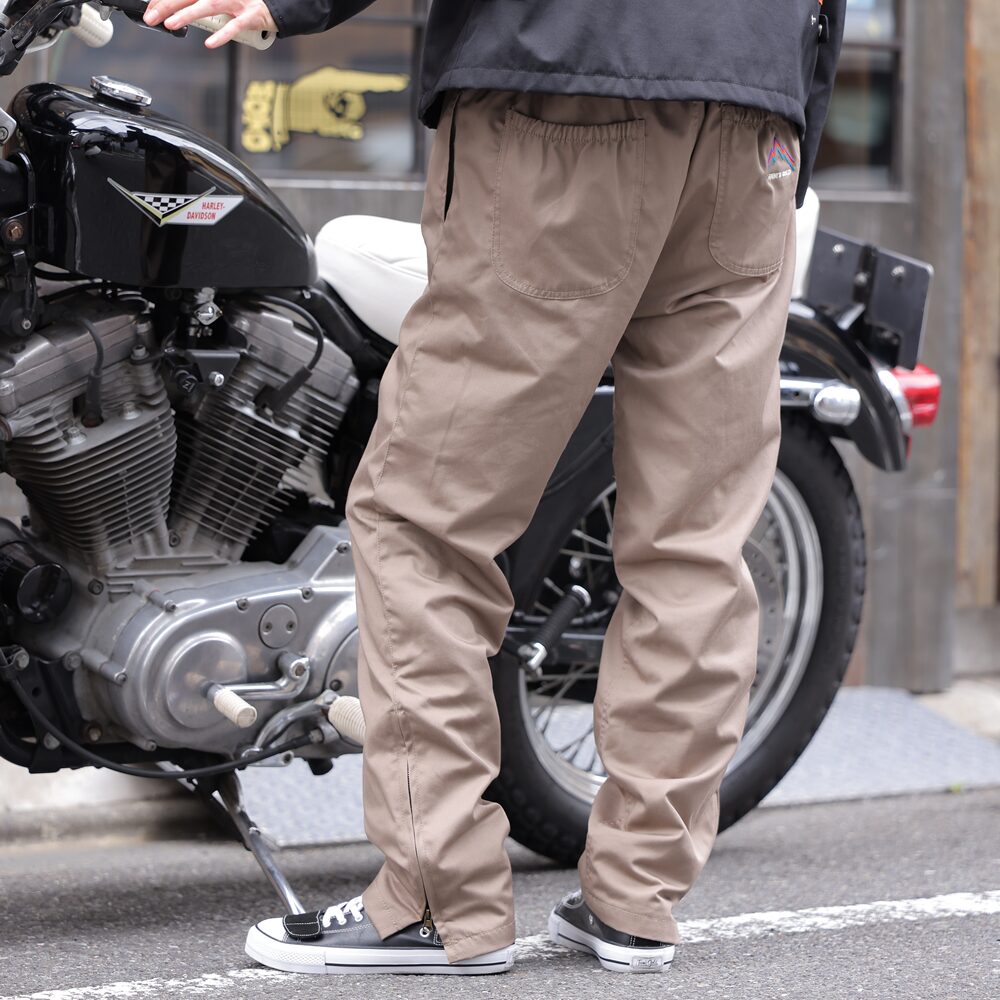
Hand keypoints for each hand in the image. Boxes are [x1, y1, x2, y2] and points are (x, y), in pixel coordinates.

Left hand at [143, 0, 277, 47]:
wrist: (277, 5)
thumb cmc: (247, 5)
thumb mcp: (222, 2)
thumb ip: (202, 5)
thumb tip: (180, 12)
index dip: (164, 0)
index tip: (151, 10)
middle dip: (167, 6)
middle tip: (151, 17)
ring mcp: (237, 1)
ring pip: (207, 6)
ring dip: (187, 15)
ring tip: (171, 24)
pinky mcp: (251, 16)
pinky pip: (234, 26)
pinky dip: (222, 35)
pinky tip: (210, 43)